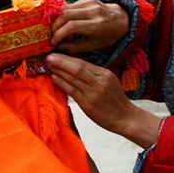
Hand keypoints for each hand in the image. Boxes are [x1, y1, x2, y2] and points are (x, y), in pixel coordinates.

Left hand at [46, 53, 160, 148]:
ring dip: (59, 70)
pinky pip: (72, 90)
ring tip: (48, 65)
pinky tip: (53, 78)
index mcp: (105, 74)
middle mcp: (100, 81)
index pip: (83, 62)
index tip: (57, 54)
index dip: (68, 58)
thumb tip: (76, 68)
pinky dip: (61, 83)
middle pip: (77, 67)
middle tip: (49, 56)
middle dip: (61, 61)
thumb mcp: (110, 82)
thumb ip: (95, 75)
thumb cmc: (116, 101)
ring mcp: (94, 93)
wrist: (125, 118)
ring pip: (73, 78)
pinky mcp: (88, 104)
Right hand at [51, 0, 128, 53]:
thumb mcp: (92, 46)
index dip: (59, 34)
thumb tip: (56, 46)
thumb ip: (73, 47)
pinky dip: (64, 14)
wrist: (119, 19)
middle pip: (65, 15)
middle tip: (53, 35)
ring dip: (57, 19)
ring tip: (57, 29)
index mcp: (97, 25)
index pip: (71, 26)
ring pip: (65, 8)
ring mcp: (91, 2)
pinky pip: (70, 5)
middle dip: (55, 26)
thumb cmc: (106, 36)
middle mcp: (93, 11)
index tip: (53, 42)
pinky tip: (66, 22)